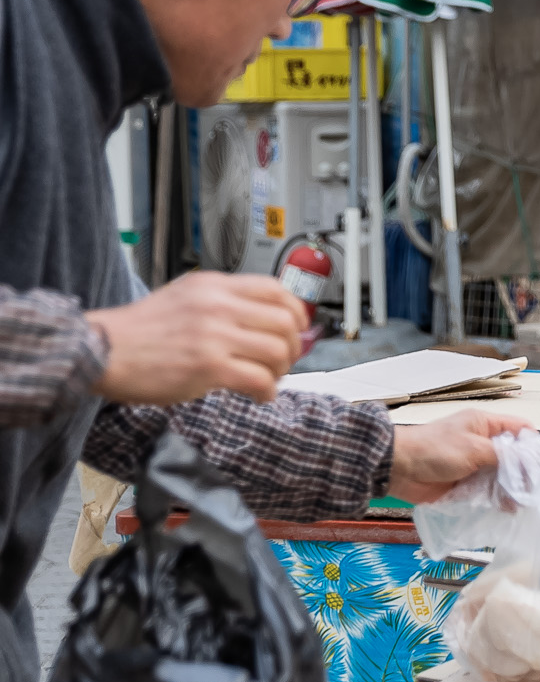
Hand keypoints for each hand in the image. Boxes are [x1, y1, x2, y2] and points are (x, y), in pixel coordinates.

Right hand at [88, 272, 306, 405]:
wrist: (101, 351)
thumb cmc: (139, 331)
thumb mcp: (183, 297)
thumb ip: (221, 302)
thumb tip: (264, 318)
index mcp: (214, 285)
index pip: (276, 289)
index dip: (296, 311)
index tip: (296, 328)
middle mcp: (218, 305)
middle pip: (285, 321)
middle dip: (292, 345)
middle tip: (282, 361)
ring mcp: (215, 335)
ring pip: (278, 350)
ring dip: (281, 370)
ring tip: (267, 380)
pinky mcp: (209, 366)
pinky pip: (260, 379)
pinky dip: (267, 391)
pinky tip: (258, 396)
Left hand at [388, 407, 533, 503]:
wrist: (398, 468)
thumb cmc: (434, 449)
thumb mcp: (475, 448)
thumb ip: (505, 456)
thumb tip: (529, 465)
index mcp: (485, 425)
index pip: (521, 430)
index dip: (533, 446)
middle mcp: (482, 444)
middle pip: (514, 457)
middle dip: (524, 473)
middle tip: (532, 490)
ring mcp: (474, 465)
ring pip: (502, 477)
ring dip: (511, 489)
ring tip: (518, 504)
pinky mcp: (464, 484)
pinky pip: (487, 492)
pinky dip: (496, 500)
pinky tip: (504, 509)